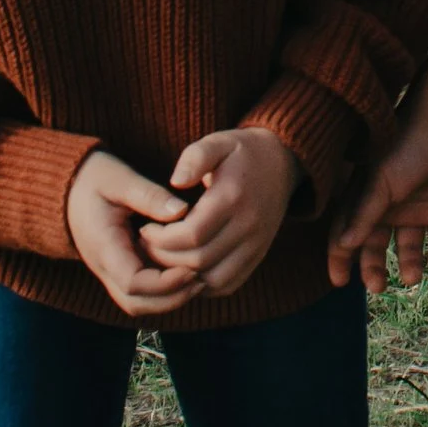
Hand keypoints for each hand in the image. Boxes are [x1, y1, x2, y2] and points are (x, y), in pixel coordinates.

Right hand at [66, 146, 201, 318]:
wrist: (67, 185)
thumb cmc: (93, 178)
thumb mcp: (120, 178)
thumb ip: (149, 195)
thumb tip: (182, 210)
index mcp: (102, 246)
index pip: (132, 283)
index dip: (165, 282)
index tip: (192, 268)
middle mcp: (103, 266)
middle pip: (135, 303)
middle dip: (171, 298)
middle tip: (201, 278)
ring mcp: (109, 271)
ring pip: (137, 303)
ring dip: (168, 299)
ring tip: (198, 279)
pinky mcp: (117, 269)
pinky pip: (139, 293)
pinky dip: (162, 292)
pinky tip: (186, 274)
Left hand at [134, 128, 303, 304]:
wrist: (282, 163)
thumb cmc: (241, 152)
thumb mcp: (218, 141)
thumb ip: (195, 157)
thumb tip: (176, 182)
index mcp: (234, 197)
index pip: (191, 235)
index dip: (161, 238)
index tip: (145, 228)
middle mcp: (249, 226)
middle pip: (199, 260)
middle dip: (165, 258)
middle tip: (147, 245)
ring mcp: (256, 245)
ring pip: (212, 279)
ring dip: (183, 276)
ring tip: (164, 257)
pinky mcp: (258, 256)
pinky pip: (227, 284)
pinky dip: (202, 284)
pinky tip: (186, 266)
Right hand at [328, 112, 427, 300]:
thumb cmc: (405, 149)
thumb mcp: (380, 183)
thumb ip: (363, 214)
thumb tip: (343, 246)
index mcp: (367, 199)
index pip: (348, 234)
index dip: (340, 257)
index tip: (339, 282)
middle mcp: (389, 208)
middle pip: (376, 247)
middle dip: (374, 268)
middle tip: (378, 287)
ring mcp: (416, 209)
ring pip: (409, 247)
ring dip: (409, 264)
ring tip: (413, 278)